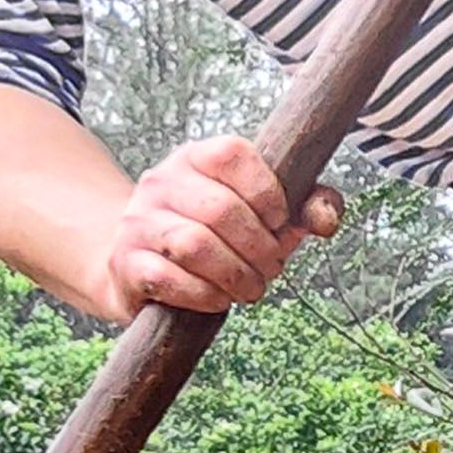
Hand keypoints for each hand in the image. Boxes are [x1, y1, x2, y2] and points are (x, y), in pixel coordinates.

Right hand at [97, 135, 344, 314]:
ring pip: (195, 245)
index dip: (268, 192)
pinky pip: (171, 280)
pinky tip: (218, 298)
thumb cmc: (218, 236)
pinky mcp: (127, 263)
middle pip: (221, 210)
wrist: (144, 264)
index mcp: (196, 158)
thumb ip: (306, 206)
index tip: (280, 222)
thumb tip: (325, 219)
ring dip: (237, 276)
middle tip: (272, 267)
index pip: (232, 154)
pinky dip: (207, 296)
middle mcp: (161, 182)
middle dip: (261, 248)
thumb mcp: (265, 214)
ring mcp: (139, 222)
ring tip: (250, 287)